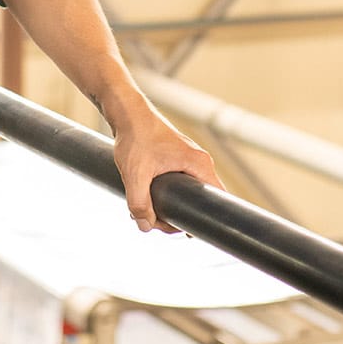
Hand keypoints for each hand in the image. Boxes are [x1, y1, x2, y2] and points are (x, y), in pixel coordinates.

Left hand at [112, 109, 222, 233]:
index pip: (215, 199)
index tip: (184, 231)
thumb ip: (140, 204)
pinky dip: (166, 194)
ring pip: (186, 193)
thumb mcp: (135, 174)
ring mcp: (190, 160)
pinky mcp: (178, 160)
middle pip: (198, 201)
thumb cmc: (135, 136)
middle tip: (154, 221)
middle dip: (176, 215)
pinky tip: (148, 198)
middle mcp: (199, 162)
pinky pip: (180, 185)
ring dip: (168, 205)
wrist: (127, 113)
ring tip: (147, 209)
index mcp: (199, 164)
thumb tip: (146, 226)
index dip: (202, 219)